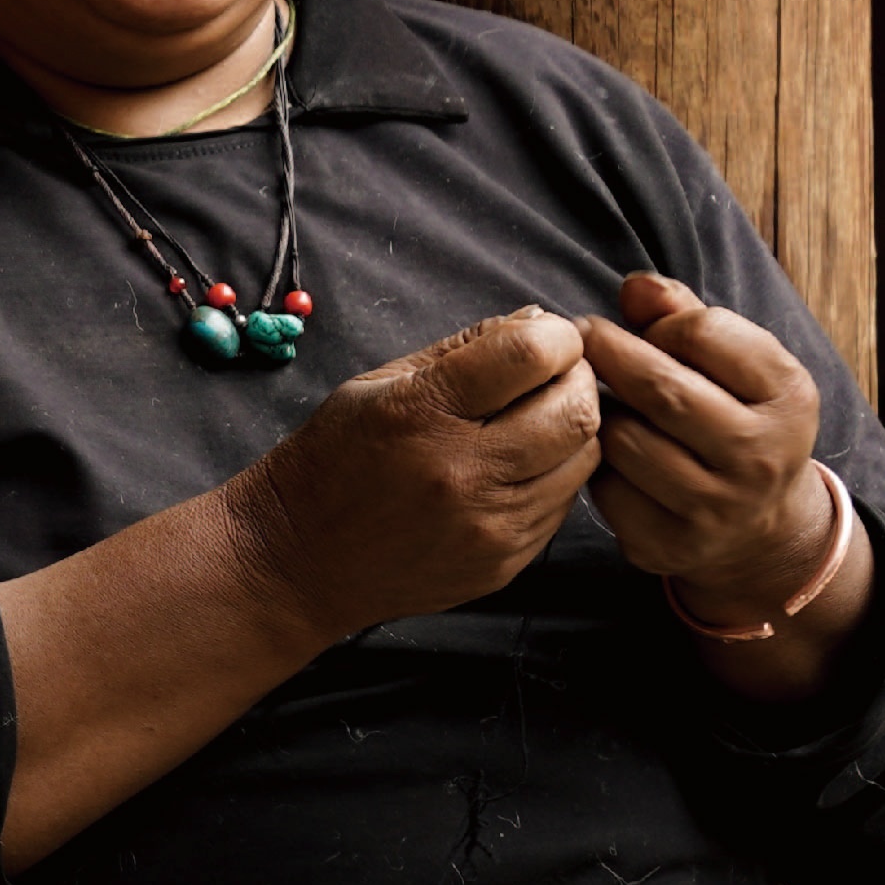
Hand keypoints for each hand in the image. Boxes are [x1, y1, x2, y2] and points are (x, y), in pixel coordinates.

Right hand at [231, 308, 600, 638]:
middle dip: (578, 377)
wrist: (300, 561)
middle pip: (576, 409)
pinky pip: (562, 504)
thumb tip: (540, 320)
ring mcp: (489, 527)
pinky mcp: (503, 564)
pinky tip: (521, 465)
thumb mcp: (381, 383)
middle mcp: (463, 473)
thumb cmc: (334, 460)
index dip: (557, 334)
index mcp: (425, 412)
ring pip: (583, 460)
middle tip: (556, 373)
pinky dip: (556, 474)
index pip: (531, 354)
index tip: (548, 336)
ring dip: (575, 427)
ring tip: (540, 418)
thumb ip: (466, 348)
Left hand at [579, 274, 870, 689]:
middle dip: (609, 353)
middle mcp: (760, 457)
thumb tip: (634, 288)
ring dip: (602, 412)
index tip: (646, 328)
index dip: (662, 324)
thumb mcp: (736, 364)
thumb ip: (685, 315)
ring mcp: (717, 510)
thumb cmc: (737, 419)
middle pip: (660, 388)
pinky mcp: (671, 546)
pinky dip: (597, 465)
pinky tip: (608, 453)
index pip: (704, 332)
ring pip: (625, 440)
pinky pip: (607, 489)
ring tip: (600, 399)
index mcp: (789, 398)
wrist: (761, 527)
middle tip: (581, 337)